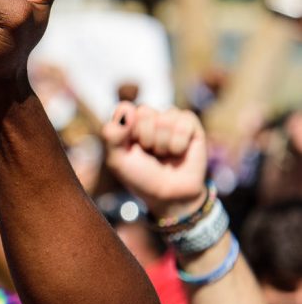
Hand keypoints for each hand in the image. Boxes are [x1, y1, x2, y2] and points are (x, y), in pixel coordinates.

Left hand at [102, 103, 207, 217]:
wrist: (169, 195)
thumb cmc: (141, 177)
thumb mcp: (118, 160)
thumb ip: (112, 135)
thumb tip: (126, 108)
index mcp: (129, 122)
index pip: (125, 108)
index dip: (128, 130)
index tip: (130, 147)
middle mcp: (149, 117)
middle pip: (145, 111)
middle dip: (146, 138)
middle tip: (150, 153)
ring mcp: (171, 119)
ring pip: (165, 119)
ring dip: (163, 144)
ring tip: (164, 155)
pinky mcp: (191, 125)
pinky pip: (184, 123)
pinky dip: (179, 143)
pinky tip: (178, 152)